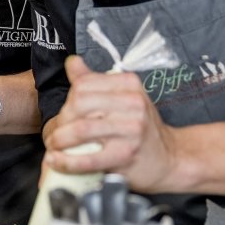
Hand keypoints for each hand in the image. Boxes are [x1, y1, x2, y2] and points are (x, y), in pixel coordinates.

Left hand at [44, 55, 177, 190]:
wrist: (170, 158)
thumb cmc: (140, 128)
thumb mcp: (122, 97)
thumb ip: (94, 81)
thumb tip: (72, 62)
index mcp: (128, 84)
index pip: (83, 85)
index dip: (67, 101)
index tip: (64, 115)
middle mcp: (133, 103)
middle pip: (79, 105)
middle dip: (61, 121)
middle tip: (56, 134)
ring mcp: (131, 129)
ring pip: (81, 129)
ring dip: (59, 141)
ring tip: (54, 148)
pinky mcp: (127, 155)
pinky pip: (88, 157)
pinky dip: (67, 161)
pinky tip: (58, 161)